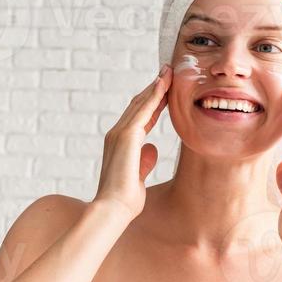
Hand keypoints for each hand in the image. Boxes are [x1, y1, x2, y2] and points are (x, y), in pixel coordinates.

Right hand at [94, 64, 171, 220]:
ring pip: (141, 103)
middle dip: (154, 88)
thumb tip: (153, 149)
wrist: (113, 209)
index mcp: (120, 144)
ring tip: (168, 72)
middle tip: (167, 72)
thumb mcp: (139, 176)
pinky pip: (144, 110)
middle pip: (138, 105)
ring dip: (156, 86)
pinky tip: (164, 85)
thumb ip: (144, 161)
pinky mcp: (126, 136)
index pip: (139, 117)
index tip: (164, 90)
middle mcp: (116, 134)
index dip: (152, 102)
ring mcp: (120, 133)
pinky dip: (154, 95)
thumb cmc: (125, 199)